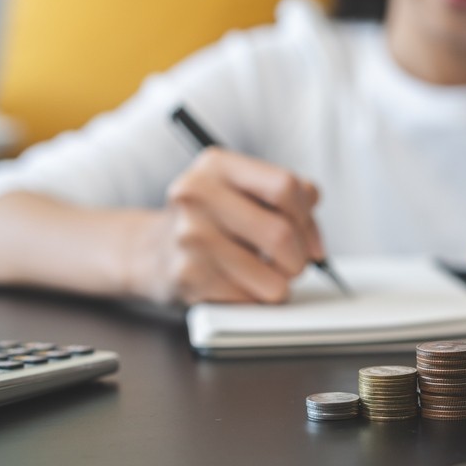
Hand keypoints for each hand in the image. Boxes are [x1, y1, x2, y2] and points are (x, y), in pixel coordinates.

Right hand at [132, 148, 323, 304]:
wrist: (151, 252)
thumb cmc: (211, 220)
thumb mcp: (242, 190)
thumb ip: (288, 196)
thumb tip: (314, 237)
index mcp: (216, 165)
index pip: (285, 187)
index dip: (307, 218)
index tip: (309, 237)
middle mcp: (197, 195)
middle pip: (282, 234)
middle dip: (300, 258)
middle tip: (294, 264)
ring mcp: (190, 237)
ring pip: (274, 277)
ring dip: (281, 284)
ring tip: (265, 275)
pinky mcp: (188, 277)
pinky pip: (251, 300)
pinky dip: (255, 298)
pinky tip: (239, 285)